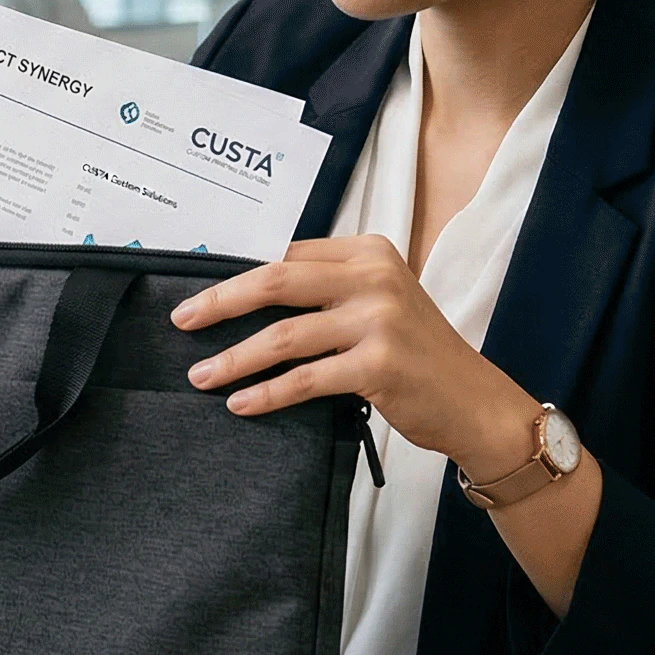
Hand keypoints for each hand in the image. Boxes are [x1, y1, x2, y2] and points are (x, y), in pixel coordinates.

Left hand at [170, 233, 535, 480]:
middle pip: (276, 282)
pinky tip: (240, 403)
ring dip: (235, 358)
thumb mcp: (378, 302)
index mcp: (370, 252)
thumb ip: (327, 289)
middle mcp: (375, 278)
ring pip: (284, 336)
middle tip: (181, 320)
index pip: (288, 258)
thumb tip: (246, 293)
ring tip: (201, 375)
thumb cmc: (417, 354)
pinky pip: (305, 379)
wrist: (474, 402)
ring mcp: (380, 320)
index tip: (201, 297)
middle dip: (221, 303)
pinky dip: (267, 393)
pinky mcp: (379, 366)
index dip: (238, 278)